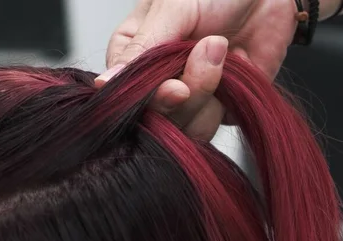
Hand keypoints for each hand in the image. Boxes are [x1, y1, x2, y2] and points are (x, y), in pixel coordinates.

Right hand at [95, 0, 298, 140]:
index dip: (150, 98)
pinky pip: (217, 125)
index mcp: (134, 55)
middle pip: (157, 117)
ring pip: (186, 128)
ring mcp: (191, 96)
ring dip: (210, 94)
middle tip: (207, 51)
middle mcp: (159, 81)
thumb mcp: (173, 8)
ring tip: (224, 49)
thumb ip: (142, 50)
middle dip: (187, 93)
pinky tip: (237, 65)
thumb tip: (105, 84)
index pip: (125, 94)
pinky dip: (230, 99)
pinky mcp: (220, 107)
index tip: (175, 85)